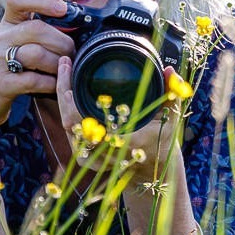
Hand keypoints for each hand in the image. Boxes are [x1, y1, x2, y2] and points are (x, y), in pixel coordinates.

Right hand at [0, 0, 74, 136]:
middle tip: (72, 55)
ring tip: (64, 72)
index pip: (18, 0)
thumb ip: (35, 34)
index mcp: (6, 26)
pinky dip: (50, 84)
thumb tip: (73, 28)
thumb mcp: (13, 46)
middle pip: (37, 29)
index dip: (42, 0)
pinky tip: (53, 87)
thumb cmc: (3, 72)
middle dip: (63, 42)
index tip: (63, 9)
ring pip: (37, 54)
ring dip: (58, 64)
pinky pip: (32, 80)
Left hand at [54, 58, 182, 184]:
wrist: (151, 170)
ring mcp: (92, 157)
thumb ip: (172, 93)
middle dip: (63, 90)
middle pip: (71, 121)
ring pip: (67, 126)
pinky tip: (66, 88)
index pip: (88, 123)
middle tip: (65, 64)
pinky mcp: (84, 157)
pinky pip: (69, 131)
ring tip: (64, 70)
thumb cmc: (161, 141)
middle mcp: (104, 152)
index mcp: (124, 141)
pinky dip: (65, 109)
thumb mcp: (171, 117)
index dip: (74, 101)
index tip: (73, 75)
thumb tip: (170, 70)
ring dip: (62, 98)